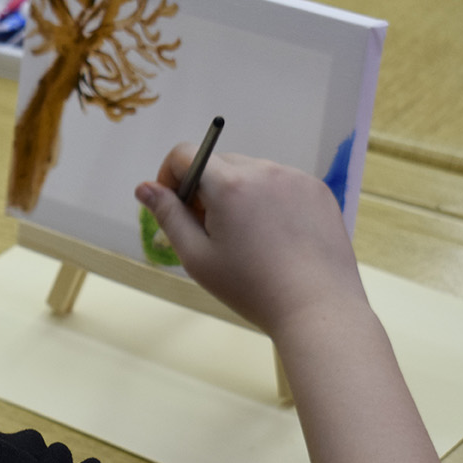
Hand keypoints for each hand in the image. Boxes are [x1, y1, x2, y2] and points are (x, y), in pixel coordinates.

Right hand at [135, 147, 365, 334]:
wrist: (318, 308)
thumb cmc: (252, 288)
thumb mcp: (198, 257)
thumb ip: (168, 216)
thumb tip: (145, 187)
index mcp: (229, 184)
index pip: (185, 154)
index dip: (170, 176)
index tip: (175, 206)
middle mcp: (264, 170)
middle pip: (219, 164)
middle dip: (206, 190)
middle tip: (212, 232)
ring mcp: (295, 178)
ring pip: (252, 173)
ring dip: (239, 194)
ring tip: (249, 239)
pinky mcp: (318, 190)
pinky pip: (282, 184)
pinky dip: (270, 201)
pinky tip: (277, 238)